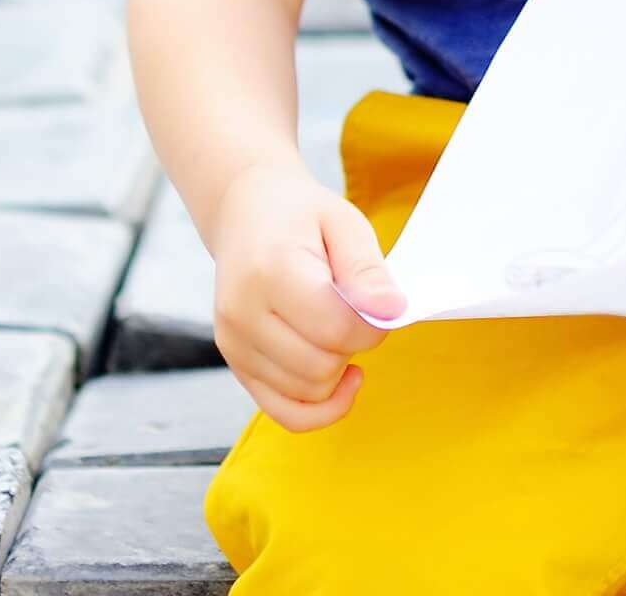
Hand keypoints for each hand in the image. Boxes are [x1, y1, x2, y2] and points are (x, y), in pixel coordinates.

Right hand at [208, 156, 407, 431]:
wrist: (248, 213)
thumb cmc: (302, 217)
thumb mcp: (345, 223)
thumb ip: (368, 271)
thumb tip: (391, 312)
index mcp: (271, 271)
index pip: (335, 328)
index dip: (373, 325)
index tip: (383, 305)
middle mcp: (243, 313)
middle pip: (320, 367)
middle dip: (355, 346)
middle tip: (358, 310)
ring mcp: (234, 344)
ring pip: (305, 394)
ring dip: (337, 371)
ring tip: (338, 328)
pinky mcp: (235, 364)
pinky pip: (284, 412)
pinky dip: (319, 407)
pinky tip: (339, 378)